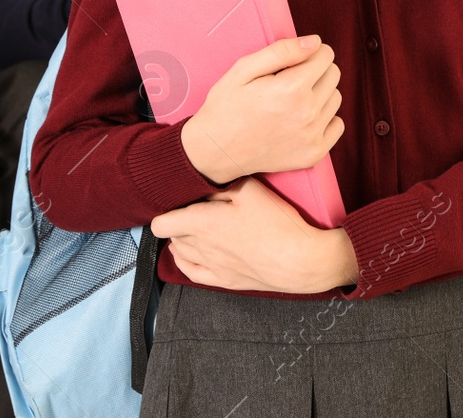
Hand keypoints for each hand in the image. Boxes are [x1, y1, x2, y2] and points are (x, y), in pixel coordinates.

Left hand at [151, 177, 356, 292]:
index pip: (162, 223)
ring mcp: (211, 266)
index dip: (163, 210)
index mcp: (203, 222)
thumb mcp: (250, 190)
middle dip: (175, 220)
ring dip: (180, 238)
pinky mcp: (224, 280)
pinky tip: (186, 253)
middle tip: (191, 206)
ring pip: (180, 252)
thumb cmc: (277, 223)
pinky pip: (191, 272)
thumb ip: (221, 185)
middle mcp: (201, 246)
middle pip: (171, 235)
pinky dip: (184, 260)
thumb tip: (202, 183)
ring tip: (192, 225)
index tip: (175, 199)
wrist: (299, 260)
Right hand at [179, 35, 342, 184]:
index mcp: (291, 88)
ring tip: (293, 100)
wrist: (215, 151)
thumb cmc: (226, 106)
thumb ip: (281, 51)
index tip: (294, 60)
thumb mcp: (243, 69)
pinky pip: (337, 125)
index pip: (326, 55)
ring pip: (335, 98)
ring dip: (320, 94)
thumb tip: (314, 42)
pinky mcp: (314, 153)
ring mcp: (312, 136)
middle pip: (333, 75)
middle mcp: (307, 113)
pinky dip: (324, 119)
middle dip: (316, 71)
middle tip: (291, 79)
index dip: (310, 52)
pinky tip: (301, 119)